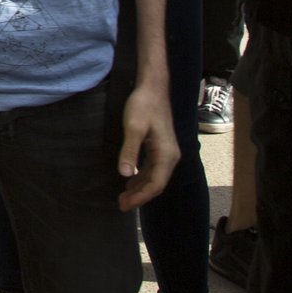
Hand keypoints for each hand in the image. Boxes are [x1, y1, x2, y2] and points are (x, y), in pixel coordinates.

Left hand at [115, 78, 179, 209]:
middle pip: (157, 184)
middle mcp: (171, 156)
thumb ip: (130, 151)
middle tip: (121, 205)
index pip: (155, 184)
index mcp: (166, 155)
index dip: (140, 197)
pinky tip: (131, 180)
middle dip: (139, 196)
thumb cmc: (143, 105)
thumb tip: (125, 174)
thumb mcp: (133, 128)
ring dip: (140, 188)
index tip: (124, 205)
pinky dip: (143, 178)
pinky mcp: (161, 147)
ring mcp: (167, 152)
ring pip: (155, 177)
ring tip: (123, 197)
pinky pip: (153, 169)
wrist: (153, 88)